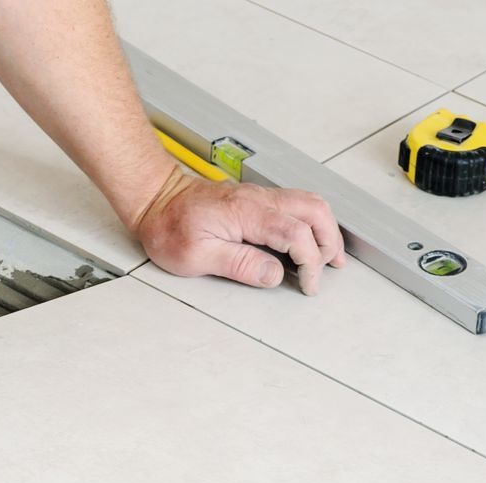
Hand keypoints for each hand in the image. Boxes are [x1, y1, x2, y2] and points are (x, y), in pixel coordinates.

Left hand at [132, 168, 347, 294]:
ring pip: (309, 202)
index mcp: (246, 212)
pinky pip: (297, 202)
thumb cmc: (169, 227)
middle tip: (327, 270)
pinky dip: (312, 221)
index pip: (295, 234)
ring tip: (329, 256)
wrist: (156, 198)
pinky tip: (311, 239)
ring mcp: (260, 195)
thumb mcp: (196, 257)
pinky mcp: (257, 198)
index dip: (309, 262)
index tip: (308, 284)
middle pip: (313, 211)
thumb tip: (274, 274)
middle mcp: (259, 198)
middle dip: (328, 242)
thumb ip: (240, 264)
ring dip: (325, 229)